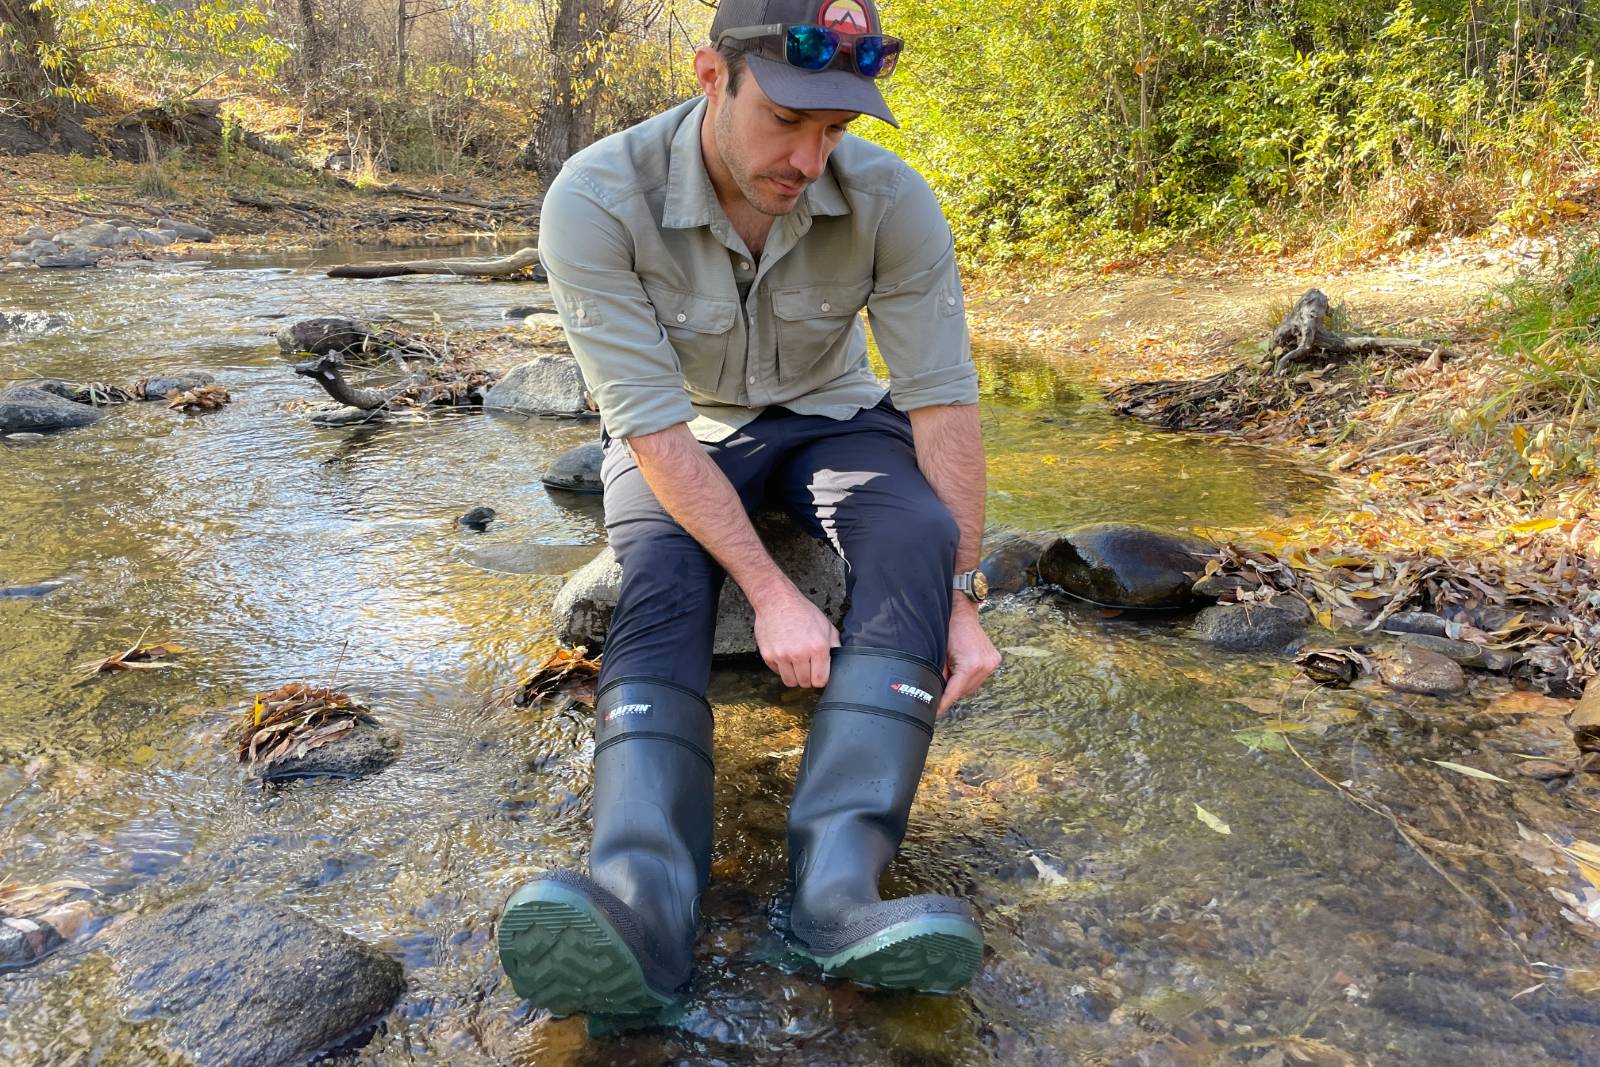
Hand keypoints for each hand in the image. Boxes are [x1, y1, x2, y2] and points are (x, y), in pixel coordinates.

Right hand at [753, 585, 839, 687]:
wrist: (777, 600)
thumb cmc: (802, 611)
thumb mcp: (826, 625)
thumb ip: (835, 645)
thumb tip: (840, 660)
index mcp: (817, 648)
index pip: (820, 680)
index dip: (820, 679)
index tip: (818, 674)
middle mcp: (799, 654)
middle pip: (805, 683)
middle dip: (808, 678)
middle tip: (807, 668)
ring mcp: (782, 656)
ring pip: (790, 682)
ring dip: (794, 676)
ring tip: (796, 665)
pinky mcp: (768, 655)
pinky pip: (777, 672)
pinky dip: (781, 668)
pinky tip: (785, 656)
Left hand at [937, 601, 1000, 716]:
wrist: (962, 612)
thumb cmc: (948, 630)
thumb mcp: (938, 655)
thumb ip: (939, 675)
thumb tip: (935, 693)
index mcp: (970, 665)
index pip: (954, 692)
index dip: (944, 703)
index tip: (935, 712)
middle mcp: (984, 665)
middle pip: (964, 691)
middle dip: (951, 692)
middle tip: (938, 690)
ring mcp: (991, 662)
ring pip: (972, 685)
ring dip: (961, 685)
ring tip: (950, 674)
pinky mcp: (994, 659)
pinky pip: (978, 677)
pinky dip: (969, 677)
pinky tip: (961, 669)